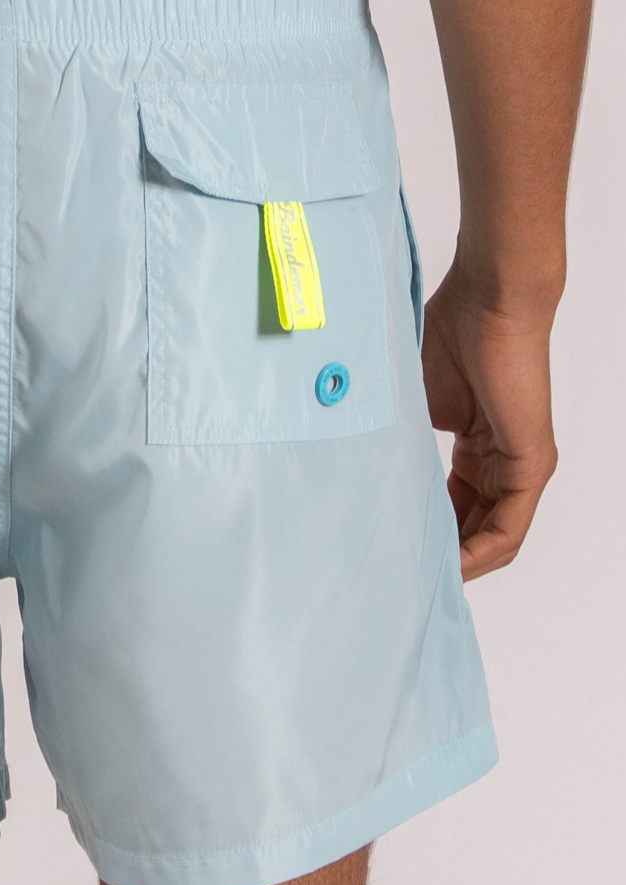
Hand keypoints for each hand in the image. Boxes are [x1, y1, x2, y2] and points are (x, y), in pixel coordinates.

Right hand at [421, 264, 559, 581]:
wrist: (486, 301)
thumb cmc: (447, 334)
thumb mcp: (412, 404)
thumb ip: (398, 441)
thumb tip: (354, 468)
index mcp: (477, 448)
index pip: (454, 508)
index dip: (427, 536)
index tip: (392, 553)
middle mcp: (503, 463)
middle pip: (474, 529)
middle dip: (441, 559)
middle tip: (399, 579)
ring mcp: (521, 466)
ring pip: (493, 537)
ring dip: (460, 565)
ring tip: (419, 583)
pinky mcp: (530, 464)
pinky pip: (508, 528)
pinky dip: (481, 553)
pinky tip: (452, 568)